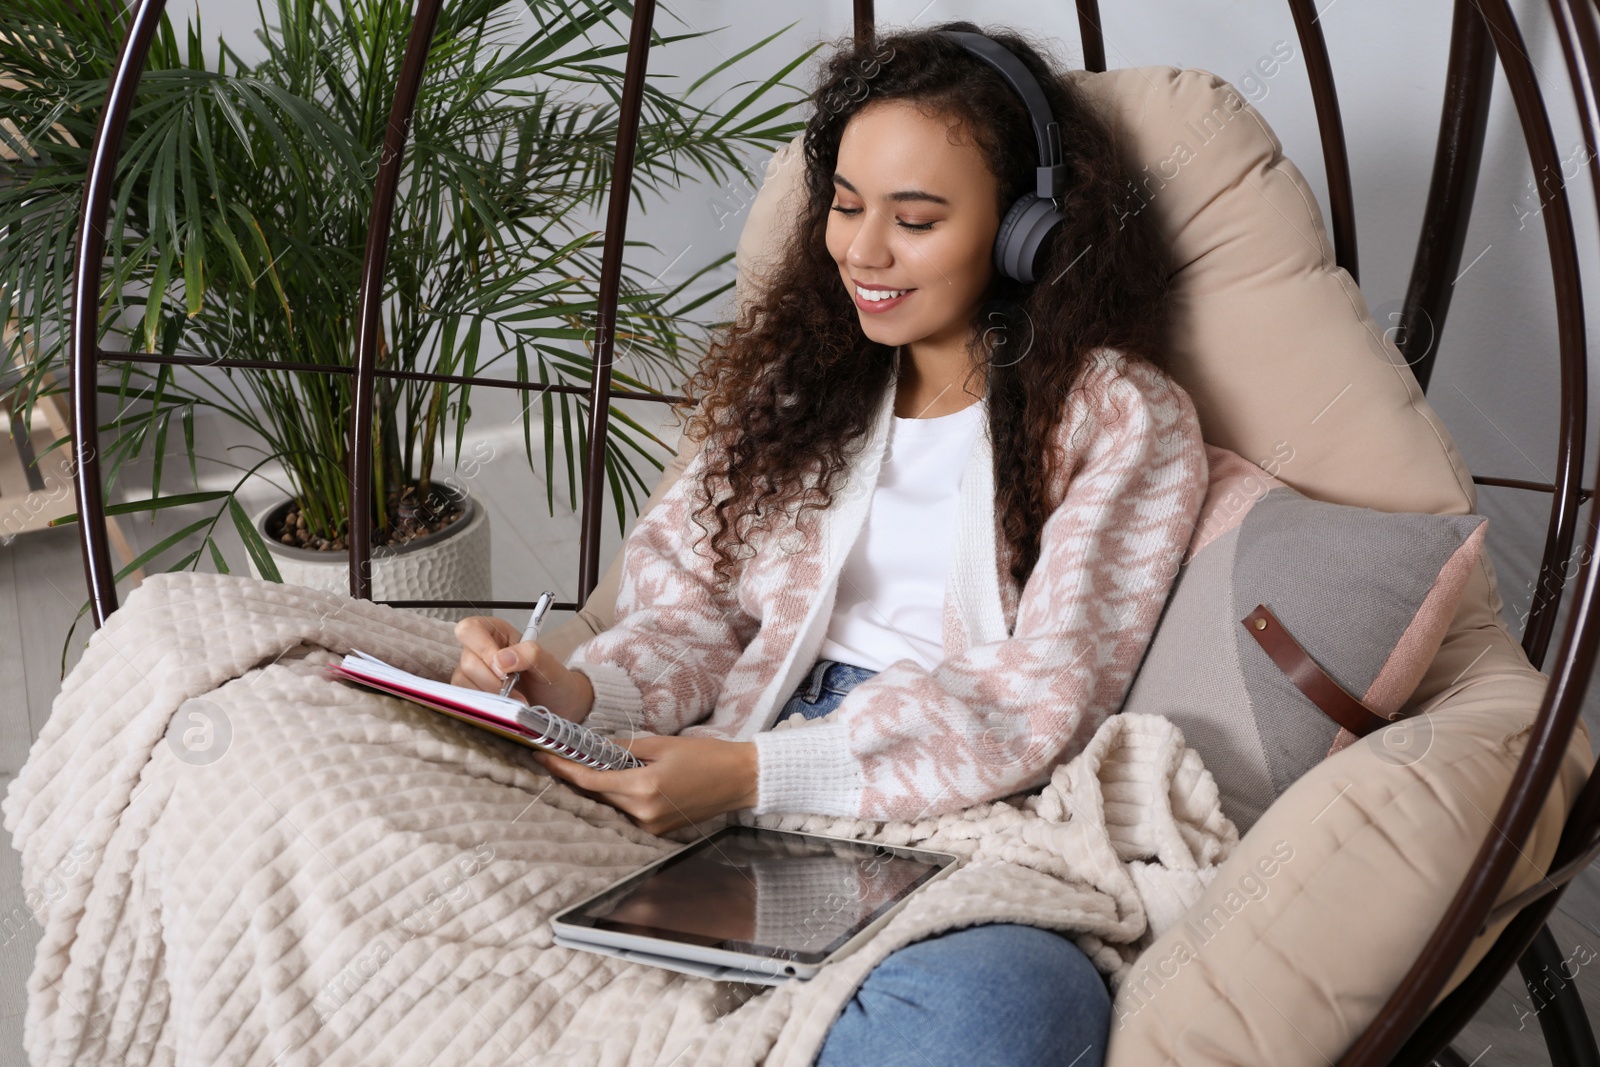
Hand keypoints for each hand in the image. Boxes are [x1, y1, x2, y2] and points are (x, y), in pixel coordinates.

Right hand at [452, 615, 594, 722]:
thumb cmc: (553, 680)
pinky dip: (484, 704)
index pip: (470, 629)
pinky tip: (503, 706)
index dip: (483, 649)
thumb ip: (530, 654)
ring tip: (513, 698)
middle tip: (512, 687)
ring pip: (462, 681)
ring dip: (489, 694)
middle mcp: (480, 650)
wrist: (559, 705)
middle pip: (467, 660)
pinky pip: (464, 697)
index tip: (503, 670)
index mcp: (496, 632)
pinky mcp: (472, 693)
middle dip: (490, 679)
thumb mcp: (549, 663)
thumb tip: (500, 660)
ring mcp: (474, 673)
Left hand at [533, 735, 759, 835]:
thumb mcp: (662, 744)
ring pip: (609, 807)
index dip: (564, 770)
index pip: (591, 781)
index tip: (543, 757)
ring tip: (582, 768)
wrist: (740, 779)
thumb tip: (595, 746)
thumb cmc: (706, 756)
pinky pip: (626, 815)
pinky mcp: (658, 832)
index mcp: (643, 788)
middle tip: (558, 759)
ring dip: (596, 789)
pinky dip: (615, 799)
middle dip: (576, 778)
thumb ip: (624, 747)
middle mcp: (643, 813)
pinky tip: (612, 784)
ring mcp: (650, 827)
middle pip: (596, 795)